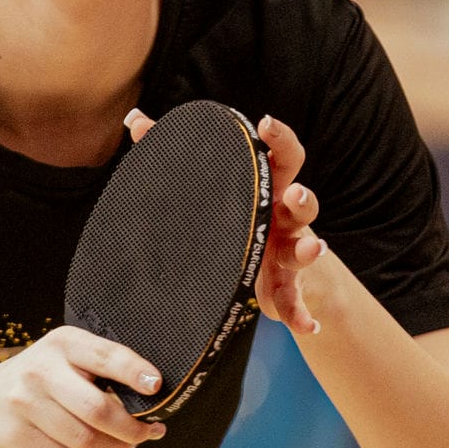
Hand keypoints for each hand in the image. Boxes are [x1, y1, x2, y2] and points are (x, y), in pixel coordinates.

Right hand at [0, 326, 166, 447]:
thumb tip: (150, 399)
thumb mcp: (57, 365)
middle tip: (150, 433)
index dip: (136, 373)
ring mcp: (26, 403)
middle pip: (100, 409)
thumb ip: (95, 374)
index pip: (107, 356)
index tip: (158, 387)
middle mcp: (41, 369)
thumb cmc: (30, 388)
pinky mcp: (18, 436)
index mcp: (61, 344)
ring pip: (87, 440)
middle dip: (133, 428)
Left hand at [123, 108, 327, 333]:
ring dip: (309, 250)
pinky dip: (301, 313)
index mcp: (265, 186)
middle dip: (302, 198)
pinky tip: (305, 327)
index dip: (279, 138)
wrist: (252, 263)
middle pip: (303, 201)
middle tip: (294, 194)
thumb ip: (173, 150)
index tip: (267, 122)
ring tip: (313, 249)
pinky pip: (295, 299)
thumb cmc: (230, 213)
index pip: (282, 156)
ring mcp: (287, 251)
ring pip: (304, 248)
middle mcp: (283, 216)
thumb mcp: (208, 185)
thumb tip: (135, 120)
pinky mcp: (283, 285)